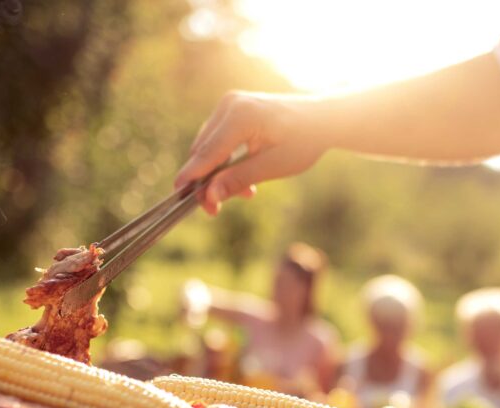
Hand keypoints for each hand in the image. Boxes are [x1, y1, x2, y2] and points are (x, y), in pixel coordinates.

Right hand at [174, 92, 327, 214]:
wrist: (322, 119)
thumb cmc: (304, 141)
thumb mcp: (275, 166)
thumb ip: (240, 179)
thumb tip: (209, 196)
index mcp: (241, 115)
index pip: (208, 152)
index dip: (192, 176)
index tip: (177, 196)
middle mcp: (230, 104)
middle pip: (204, 150)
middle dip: (207, 181)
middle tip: (214, 210)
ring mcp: (229, 105)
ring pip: (208, 147)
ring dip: (218, 173)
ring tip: (246, 193)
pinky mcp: (231, 110)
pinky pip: (218, 140)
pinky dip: (225, 161)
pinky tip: (245, 179)